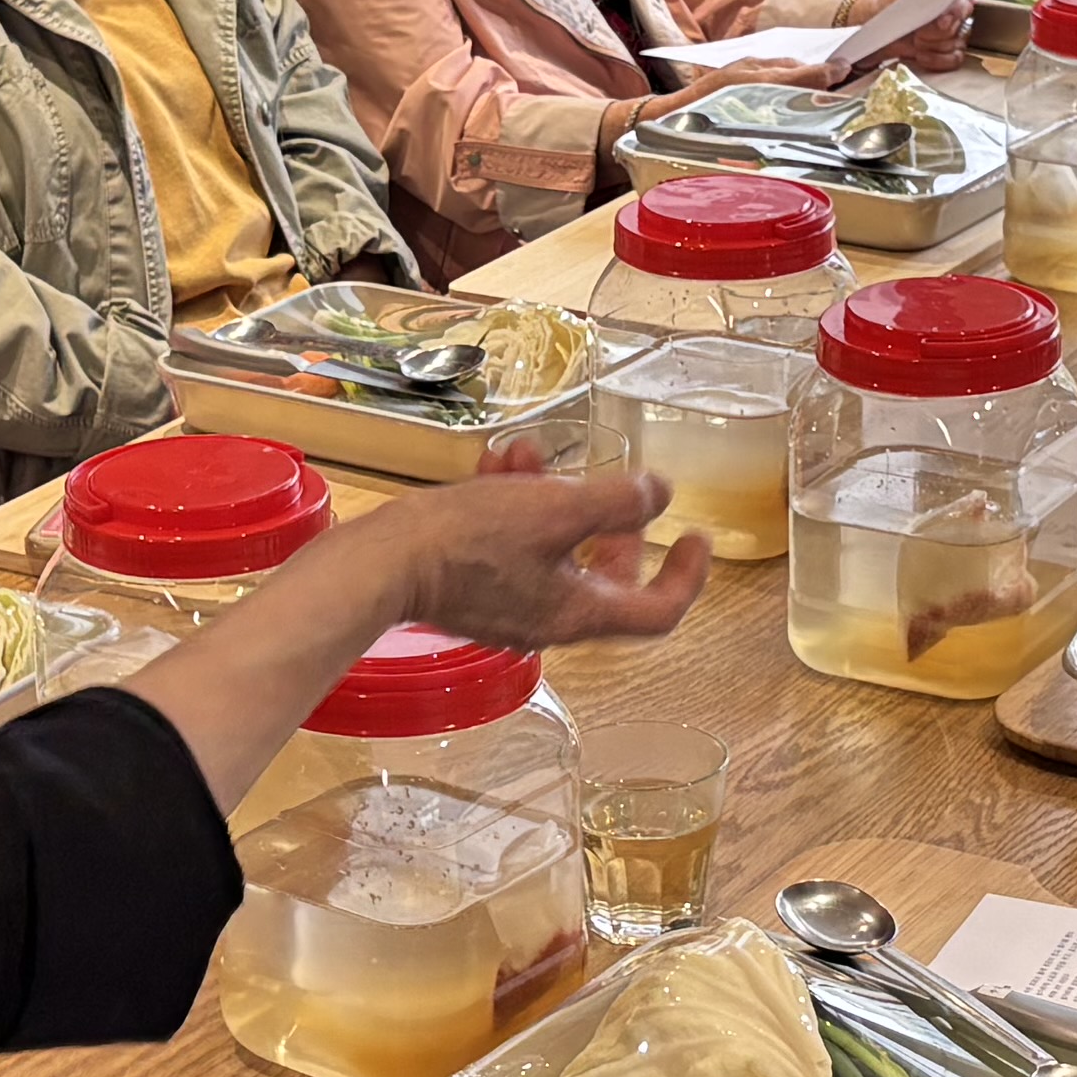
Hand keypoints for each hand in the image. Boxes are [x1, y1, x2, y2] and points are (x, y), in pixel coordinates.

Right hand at [358, 460, 706, 653]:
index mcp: (579, 613)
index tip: (694, 535)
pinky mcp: (473, 590)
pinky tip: (495, 468)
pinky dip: (513, 507)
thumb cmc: (468, 541)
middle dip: (609, 524)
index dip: (686, 576)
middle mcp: (549, 620)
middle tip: (609, 491)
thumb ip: (616, 502)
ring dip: (550, 497)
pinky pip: (511, 549)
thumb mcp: (555, 509)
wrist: (381, 564)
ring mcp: (508, 608)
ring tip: (527, 456)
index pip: (658, 611)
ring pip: (554, 552)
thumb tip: (659, 494)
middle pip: (606, 579)